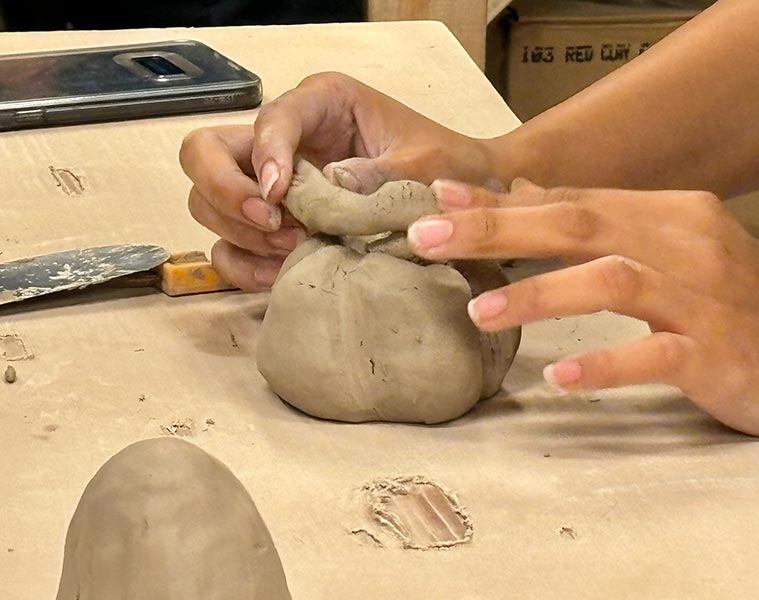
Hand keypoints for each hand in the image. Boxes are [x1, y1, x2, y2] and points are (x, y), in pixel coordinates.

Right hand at [179, 72, 496, 290]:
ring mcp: (271, 182)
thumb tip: (330, 187)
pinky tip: (277, 275)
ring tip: (293, 249)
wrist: (463, 194)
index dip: (264, 156)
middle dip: (225, 191)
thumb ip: (377, 174)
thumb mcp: (422, 164)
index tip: (278, 198)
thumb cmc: (445, 165)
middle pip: (204, 151)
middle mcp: (285, 138)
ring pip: (206, 200)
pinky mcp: (272, 223)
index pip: (268, 120)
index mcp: (320, 104)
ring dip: (238, 230)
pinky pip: (228, 244)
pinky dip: (242, 264)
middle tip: (273, 224)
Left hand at [407, 179, 758, 462]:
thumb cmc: (724, 307)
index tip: (441, 199)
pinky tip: (560, 376)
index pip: (573, 200)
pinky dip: (605, 363)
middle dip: (499, 230)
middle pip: (581, 225)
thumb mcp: (666, 255)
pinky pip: (655, 355)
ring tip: (478, 312)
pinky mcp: (718, 353)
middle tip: (430, 238)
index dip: (504, 200)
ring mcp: (703, 298)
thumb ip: (600, 230)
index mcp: (669, 213)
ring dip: (540, 294)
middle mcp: (686, 243)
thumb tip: (519, 203)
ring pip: (612, 280)